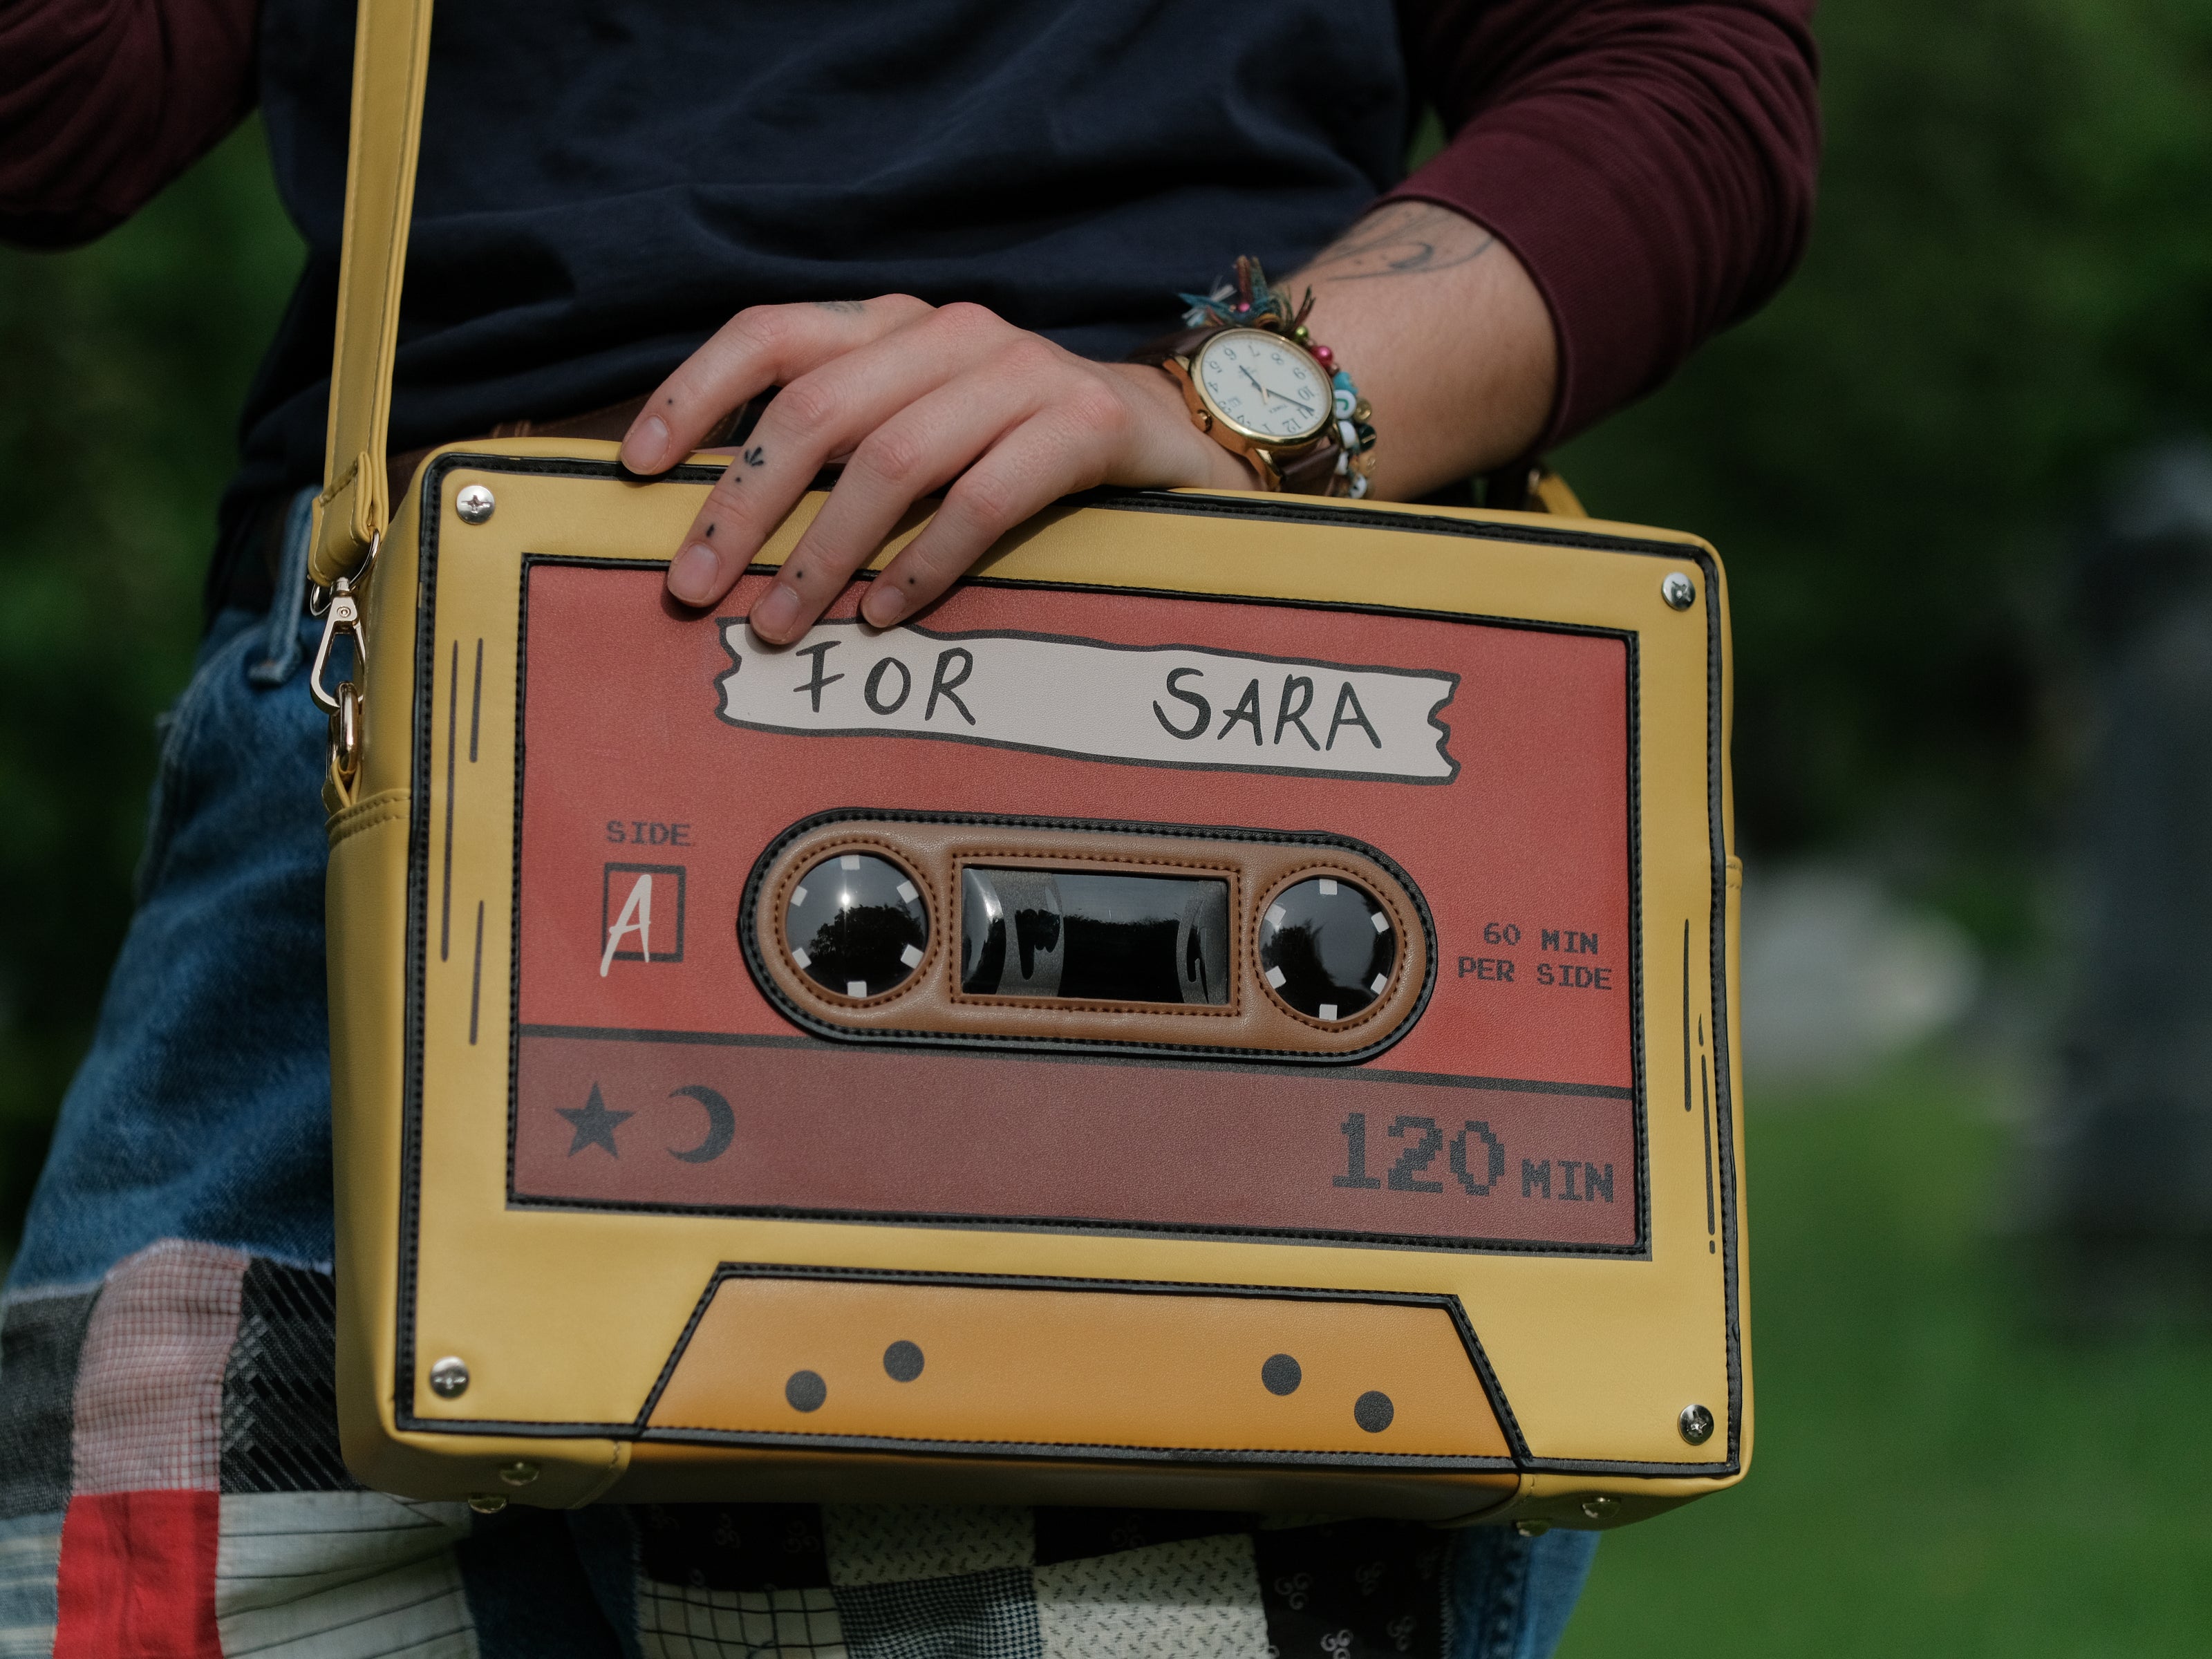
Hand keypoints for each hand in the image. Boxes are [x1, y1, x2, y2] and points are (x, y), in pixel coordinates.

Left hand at [619, 296, 1254, 642]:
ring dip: (826, 553)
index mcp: (893, 326)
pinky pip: (985, 498)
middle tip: (695, 587)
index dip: (694, 394)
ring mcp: (1022, 370)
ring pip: (895, 457)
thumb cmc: (1022, 455)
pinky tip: (887, 615)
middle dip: (744, 504)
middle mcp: (950, 331)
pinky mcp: (1084, 422)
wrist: (1173, 442)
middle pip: (818, 408)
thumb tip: (719, 527)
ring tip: (784, 623)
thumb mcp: (924, 432)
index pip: (771, 334)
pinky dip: (925, 564)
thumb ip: (844, 450)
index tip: (637, 468)